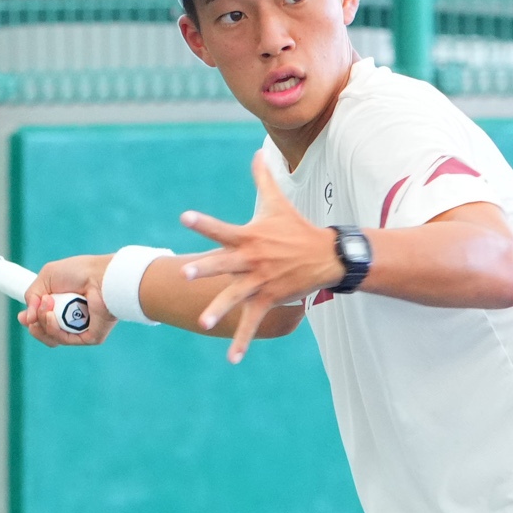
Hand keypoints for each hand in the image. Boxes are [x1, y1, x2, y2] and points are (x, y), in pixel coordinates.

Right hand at [21, 255, 115, 347]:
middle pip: (44, 333)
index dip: (31, 322)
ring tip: (47, 307)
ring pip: (52, 339)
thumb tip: (26, 319)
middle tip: (39, 307)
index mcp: (61, 306)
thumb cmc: (79, 271)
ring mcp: (80, 329)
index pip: (42, 322)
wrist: (100, 275)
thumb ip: (31, 296)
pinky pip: (66, 340)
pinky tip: (50, 317)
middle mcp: (70, 319)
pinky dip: (54, 330)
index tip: (23, 317)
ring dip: (43, 324)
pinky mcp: (90, 336)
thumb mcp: (46, 277)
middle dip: (35, 324)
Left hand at [180, 154, 342, 361]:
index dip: (203, 222)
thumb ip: (262, 179)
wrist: (328, 256)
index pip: (221, 228)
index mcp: (248, 236)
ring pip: (236, 297)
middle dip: (204, 268)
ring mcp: (260, 281)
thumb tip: (255, 153)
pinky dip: (242, 341)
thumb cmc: (297, 228)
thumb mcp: (278, 203)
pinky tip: (232, 359)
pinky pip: (253, 322)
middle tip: (184, 272)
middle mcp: (251, 259)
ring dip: (219, 310)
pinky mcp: (270, 299)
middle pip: (223, 263)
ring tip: (202, 322)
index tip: (185, 218)